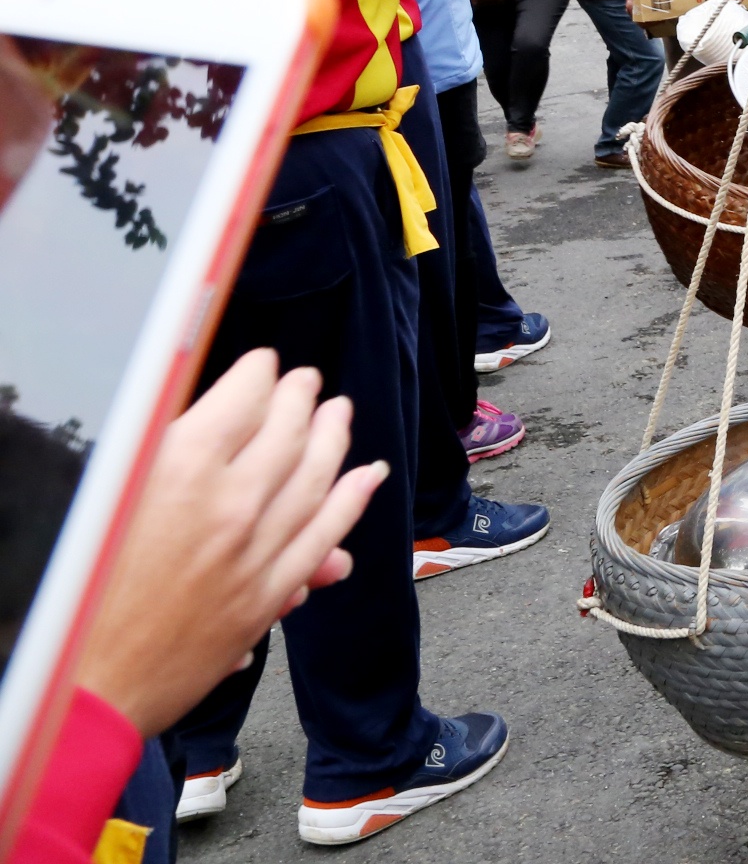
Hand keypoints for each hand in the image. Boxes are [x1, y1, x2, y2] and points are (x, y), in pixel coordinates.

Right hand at [75, 350, 385, 737]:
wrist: (86, 682)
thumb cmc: (80, 589)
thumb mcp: (108, 502)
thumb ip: (163, 457)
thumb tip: (214, 423)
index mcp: (176, 469)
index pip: (241, 400)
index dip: (258, 376)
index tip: (265, 366)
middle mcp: (226, 504)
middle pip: (285, 433)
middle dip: (300, 399)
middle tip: (307, 381)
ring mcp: (254, 550)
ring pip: (313, 478)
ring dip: (332, 438)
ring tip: (339, 412)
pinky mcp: (269, 593)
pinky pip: (324, 535)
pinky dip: (351, 500)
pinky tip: (367, 476)